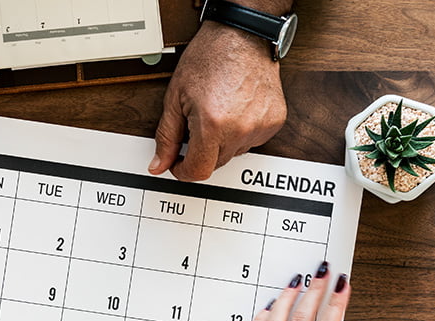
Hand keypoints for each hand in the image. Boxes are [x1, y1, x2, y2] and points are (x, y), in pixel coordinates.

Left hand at [149, 21, 286, 180]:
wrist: (242, 35)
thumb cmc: (210, 57)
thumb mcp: (175, 97)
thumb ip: (166, 136)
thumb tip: (159, 164)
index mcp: (212, 124)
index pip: (198, 171)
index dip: (183, 171)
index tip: (179, 163)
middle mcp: (240, 128)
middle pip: (216, 163)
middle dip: (202, 151)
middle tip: (196, 124)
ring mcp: (261, 126)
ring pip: (235, 152)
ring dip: (223, 141)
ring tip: (218, 111)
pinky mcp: (275, 121)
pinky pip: (253, 140)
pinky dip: (241, 131)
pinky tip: (235, 110)